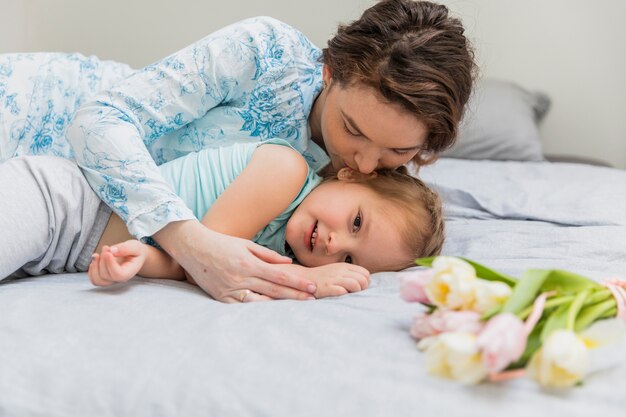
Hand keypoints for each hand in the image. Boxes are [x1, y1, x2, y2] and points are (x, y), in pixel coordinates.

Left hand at [88, 240, 145, 285]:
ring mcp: (111, 279)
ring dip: (94, 266)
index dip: (110, 265)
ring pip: (98, 280)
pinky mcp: (104, 277)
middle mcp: (119, 279)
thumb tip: (112, 250)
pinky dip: (91, 270)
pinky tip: (95, 259)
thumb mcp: (135, 246)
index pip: (118, 275)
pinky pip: (94, 279)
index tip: (108, 253)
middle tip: (106, 247)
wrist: (135, 255)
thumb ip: (125, 248)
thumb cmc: (136, 252)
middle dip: (103, 260)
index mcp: (129, 272)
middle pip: (106, 275)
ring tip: (97, 255)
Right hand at [153, 220, 317, 302]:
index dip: (297, 283)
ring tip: (296, 310)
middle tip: (312, 300)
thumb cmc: (221, 243)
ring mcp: (230, 289)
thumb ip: (268, 255)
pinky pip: (243, 307)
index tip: (311, 287)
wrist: (192, 248)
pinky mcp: (221, 298)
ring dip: (279, 306)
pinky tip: (271, 314)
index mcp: (248, 263)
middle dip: (294, 296)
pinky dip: (257, 310)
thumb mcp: (246, 244)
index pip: (279, 276)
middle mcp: (240, 278)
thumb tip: (289, 262)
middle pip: (273, 290)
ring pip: (259, 302)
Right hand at [275, 262, 369, 297]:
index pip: (365, 274)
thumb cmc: (322, 278)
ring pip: (356, 285)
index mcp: (344, 266)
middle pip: (363, 280)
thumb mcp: (336, 272)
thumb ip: (349, 274)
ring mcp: (333, 279)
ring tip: (349, 296)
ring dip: (356, 293)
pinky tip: (340, 298)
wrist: (303, 280)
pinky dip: (345, 296)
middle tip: (355, 294)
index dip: (365, 283)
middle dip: (363, 289)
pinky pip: (343, 291)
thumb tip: (364, 283)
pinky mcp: (326, 287)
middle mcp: (340, 271)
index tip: (359, 289)